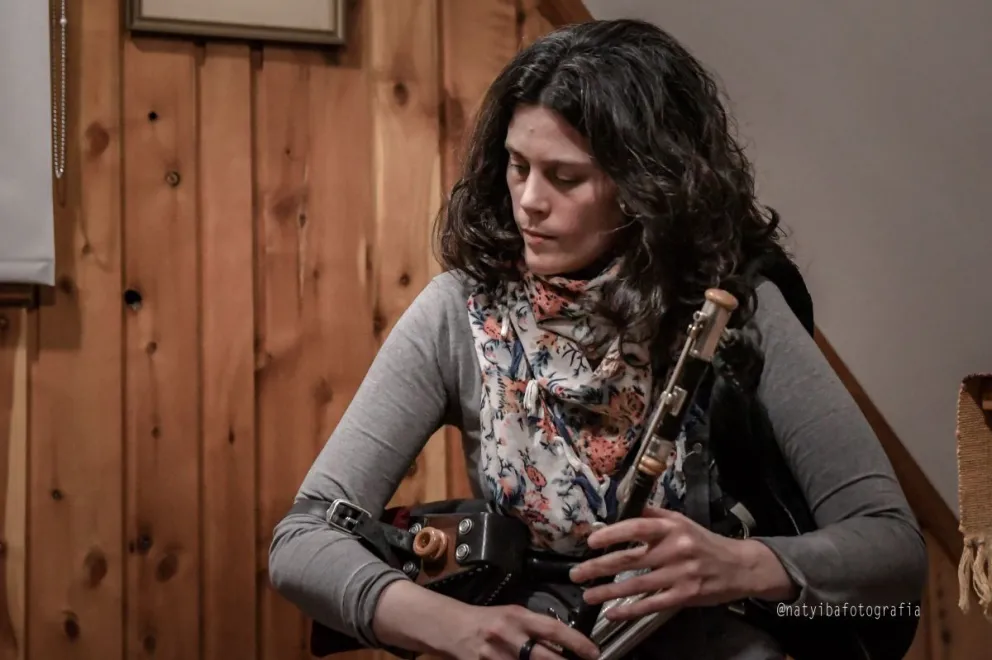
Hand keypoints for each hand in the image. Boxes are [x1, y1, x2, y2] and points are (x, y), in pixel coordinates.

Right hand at [442, 603, 599, 659]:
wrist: (451, 628)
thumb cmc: (486, 621)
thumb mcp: (512, 615)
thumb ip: (535, 628)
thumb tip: (564, 642)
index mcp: (517, 617)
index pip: (553, 628)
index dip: (576, 642)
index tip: (593, 652)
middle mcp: (508, 635)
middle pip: (544, 657)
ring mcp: (495, 656)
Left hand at [568, 506, 795, 620]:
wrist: (738, 567)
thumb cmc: (703, 542)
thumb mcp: (680, 521)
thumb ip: (652, 515)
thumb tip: (620, 505)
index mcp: (671, 527)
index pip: (637, 528)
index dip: (612, 534)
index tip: (591, 541)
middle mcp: (675, 549)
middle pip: (630, 560)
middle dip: (599, 568)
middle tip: (576, 573)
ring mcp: (680, 575)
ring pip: (637, 585)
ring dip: (608, 592)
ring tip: (587, 594)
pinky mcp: (685, 596)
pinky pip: (652, 604)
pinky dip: (630, 610)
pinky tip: (612, 612)